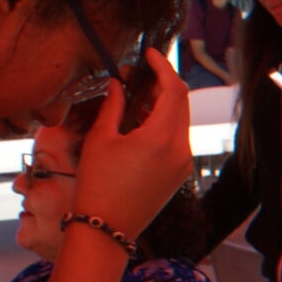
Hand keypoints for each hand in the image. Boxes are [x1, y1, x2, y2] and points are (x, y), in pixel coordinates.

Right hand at [70, 48, 191, 236]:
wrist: (107, 228)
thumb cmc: (98, 184)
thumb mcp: (101, 140)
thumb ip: (113, 106)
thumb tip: (119, 83)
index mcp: (163, 137)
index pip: (174, 90)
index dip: (163, 67)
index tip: (150, 53)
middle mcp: (181, 149)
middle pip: (180, 104)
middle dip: (162, 83)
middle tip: (137, 72)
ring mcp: (183, 163)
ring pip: (179, 121)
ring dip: (161, 103)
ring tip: (134, 93)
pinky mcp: (179, 174)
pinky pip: (176, 139)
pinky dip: (162, 123)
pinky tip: (140, 118)